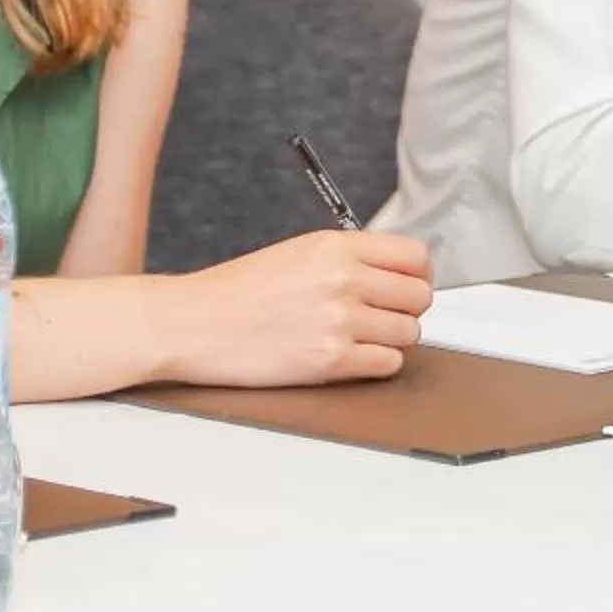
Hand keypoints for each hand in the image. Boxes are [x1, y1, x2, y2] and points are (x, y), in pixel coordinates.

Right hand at [179, 230, 434, 386]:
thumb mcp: (299, 252)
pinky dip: (375, 365)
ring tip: (361, 339)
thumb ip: (349, 259)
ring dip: (391, 339)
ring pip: (408, 333)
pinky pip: (387, 364)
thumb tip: (395, 274)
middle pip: (419, 296)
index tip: (407, 286)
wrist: (193, 324)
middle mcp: (344, 279)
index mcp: (337, 246)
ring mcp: (339, 321)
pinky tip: (351, 358)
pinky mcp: (330, 361)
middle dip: (406, 309)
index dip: (417, 275)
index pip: (415, 257)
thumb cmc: (238, 291)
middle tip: (384, 317)